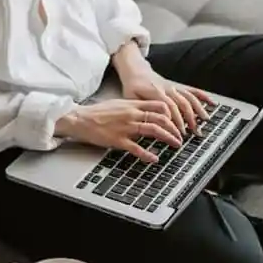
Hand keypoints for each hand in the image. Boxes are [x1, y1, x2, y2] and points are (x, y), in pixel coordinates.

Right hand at [54, 99, 183, 162]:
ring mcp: (126, 127)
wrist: (81, 119)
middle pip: (160, 118)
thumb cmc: (98, 112)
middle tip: (181, 135)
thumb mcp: (119, 104)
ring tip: (176, 144)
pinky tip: (154, 158)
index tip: (178, 120)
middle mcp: (132, 114)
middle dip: (174, 127)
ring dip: (168, 138)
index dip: (172, 113)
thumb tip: (147, 110)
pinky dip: (147, 154)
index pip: (159, 105)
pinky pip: (136, 148)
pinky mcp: (118, 140)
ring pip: (153, 130)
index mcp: (132, 104)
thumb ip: (134, 106)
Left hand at [119, 68, 213, 136]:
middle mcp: (167, 89)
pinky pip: (192, 90)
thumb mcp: (130, 98)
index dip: (174, 120)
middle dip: (189, 119)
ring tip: (204, 121)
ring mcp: (174, 87)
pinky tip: (212, 103)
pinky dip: (203, 96)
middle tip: (193, 133)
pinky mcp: (178, 86)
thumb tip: (146, 124)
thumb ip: (139, 110)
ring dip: (198, 110)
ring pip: (189, 98)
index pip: (168, 107)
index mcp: (155, 92)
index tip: (177, 133)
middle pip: (181, 104)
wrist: (136, 71)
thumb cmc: (132, 87)